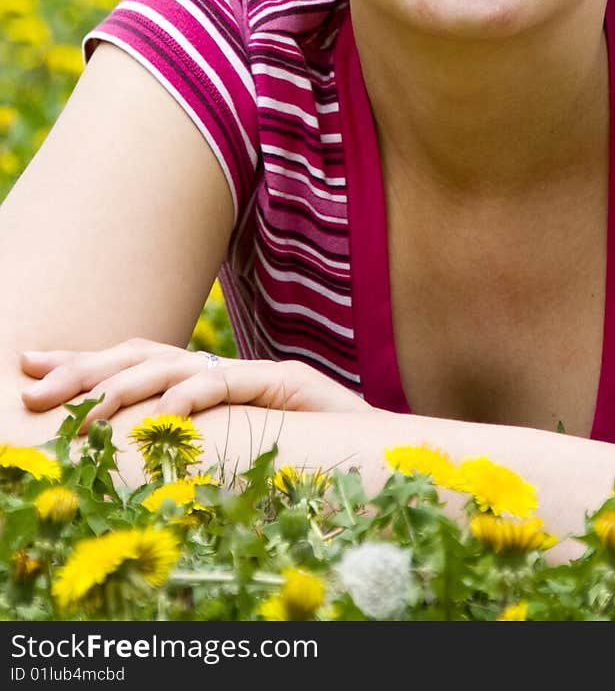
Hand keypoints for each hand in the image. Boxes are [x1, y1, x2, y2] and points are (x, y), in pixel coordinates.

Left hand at [20, 338, 369, 430]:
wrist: (379, 449)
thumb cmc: (308, 459)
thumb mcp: (236, 450)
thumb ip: (194, 442)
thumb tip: (133, 453)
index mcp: (209, 384)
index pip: (137, 361)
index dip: (86, 363)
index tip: (35, 369)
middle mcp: (225, 370)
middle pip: (144, 355)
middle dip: (86, 370)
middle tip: (37, 387)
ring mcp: (253, 372)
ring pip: (179, 364)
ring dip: (127, 386)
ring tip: (88, 411)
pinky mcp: (285, 381)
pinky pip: (231, 381)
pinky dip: (197, 393)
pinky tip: (168, 412)